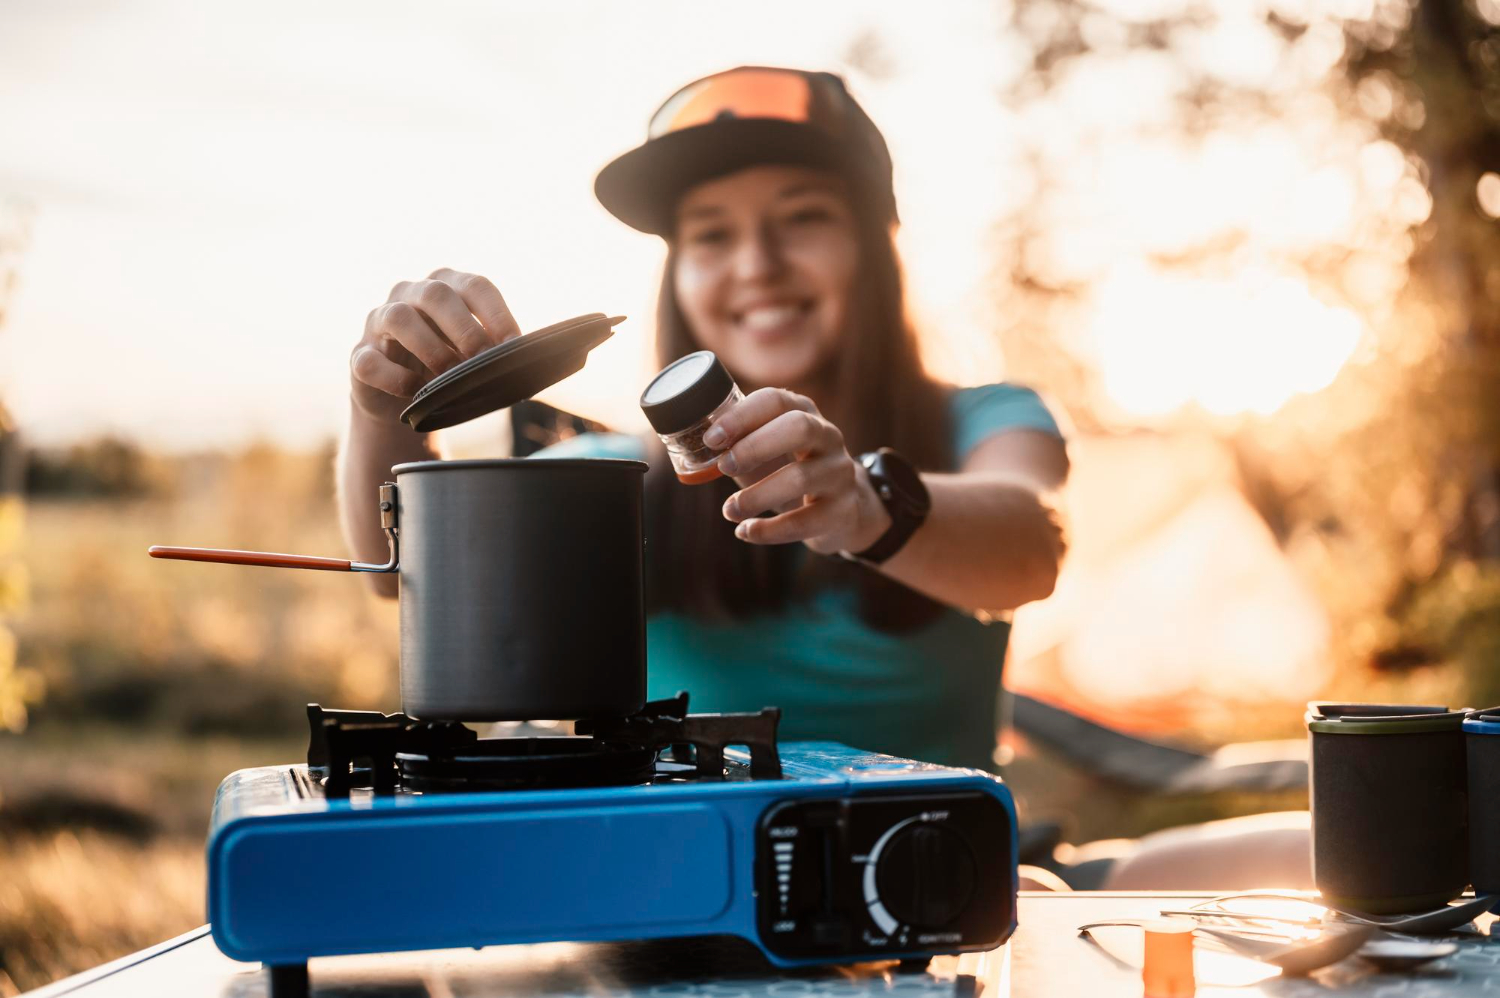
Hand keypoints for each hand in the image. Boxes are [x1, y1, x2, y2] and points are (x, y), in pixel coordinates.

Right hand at [350, 268, 520, 422]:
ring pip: (398, 317)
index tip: (515, 346)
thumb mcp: (471, 354)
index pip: (476, 286)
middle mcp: (410, 294)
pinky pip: (370, 359)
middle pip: (436, 294)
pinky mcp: (359, 355)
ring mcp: (379, 321)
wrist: (399, 398)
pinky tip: (414, 392)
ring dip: (430, 348)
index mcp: (447, 287)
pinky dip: (395, 377)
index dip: (497, 314)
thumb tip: (526, 364)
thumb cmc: (447, 367)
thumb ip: (493, 351)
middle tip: (483, 360)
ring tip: (449, 376)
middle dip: (464, 328)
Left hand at [706, 388, 891, 554]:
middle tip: (724, 467)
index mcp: (805, 413)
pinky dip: (770, 531)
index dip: (742, 416)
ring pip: (800, 478)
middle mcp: (828, 437)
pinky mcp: (842, 511)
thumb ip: (740, 442)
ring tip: (729, 510)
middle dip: (755, 446)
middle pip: (799, 428)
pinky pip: (805, 522)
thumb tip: (697, 445)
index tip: (712, 438)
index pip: (776, 400)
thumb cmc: (793, 471)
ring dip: (756, 496)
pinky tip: (746, 531)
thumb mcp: (771, 449)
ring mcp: (839, 474)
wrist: (845, 508)